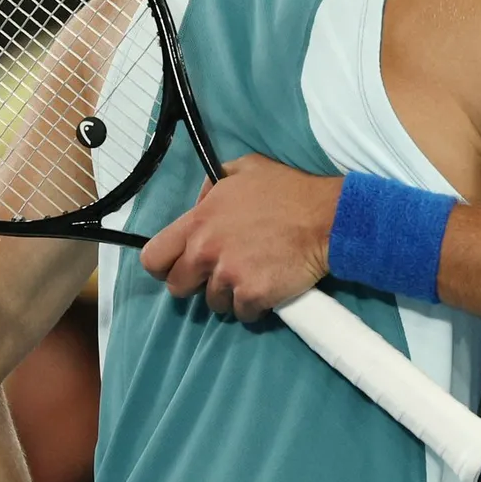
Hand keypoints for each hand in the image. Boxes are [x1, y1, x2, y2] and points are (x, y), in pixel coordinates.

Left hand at [140, 155, 340, 319]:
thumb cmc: (288, 191)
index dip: (163, 265)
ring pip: (213, 302)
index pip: (154, 257)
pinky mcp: (252, 296)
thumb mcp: (245, 168)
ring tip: (251, 276)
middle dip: (196, 283)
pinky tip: (267, 287)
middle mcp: (206, 252)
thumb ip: (213, 185)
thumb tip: (200, 201)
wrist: (326, 218)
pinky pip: (243, 313)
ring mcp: (229, 276)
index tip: (177, 265)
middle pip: (178, 287)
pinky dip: (254, 306)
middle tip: (220, 272)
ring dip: (229, 294)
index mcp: (198, 222)